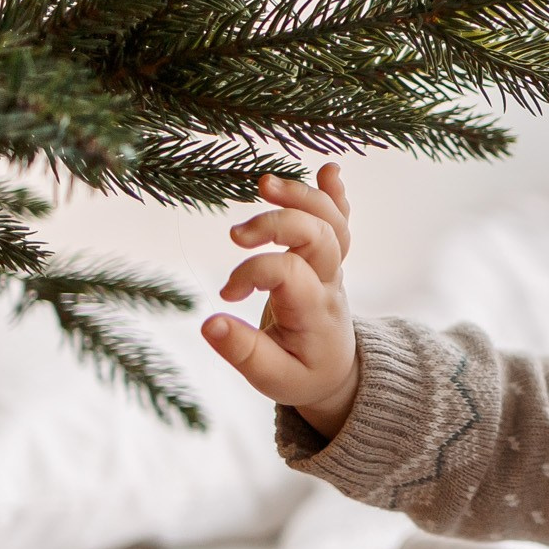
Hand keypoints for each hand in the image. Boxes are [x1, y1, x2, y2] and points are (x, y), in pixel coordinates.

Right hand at [202, 163, 360, 436]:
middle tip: (236, 235)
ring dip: (302, 196)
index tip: (227, 295)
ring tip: (264, 183)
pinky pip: (340, 221)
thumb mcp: (272, 378)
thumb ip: (242, 351)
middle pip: (319, 236)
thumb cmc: (302, 374)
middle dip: (278, 224)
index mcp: (314, 310)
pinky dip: (334, 195)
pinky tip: (328, 170)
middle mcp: (328, 282)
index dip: (252, 273)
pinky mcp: (327, 258)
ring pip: (331, 221)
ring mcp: (332, 267)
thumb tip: (209, 322)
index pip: (288, 273)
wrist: (337, 372)